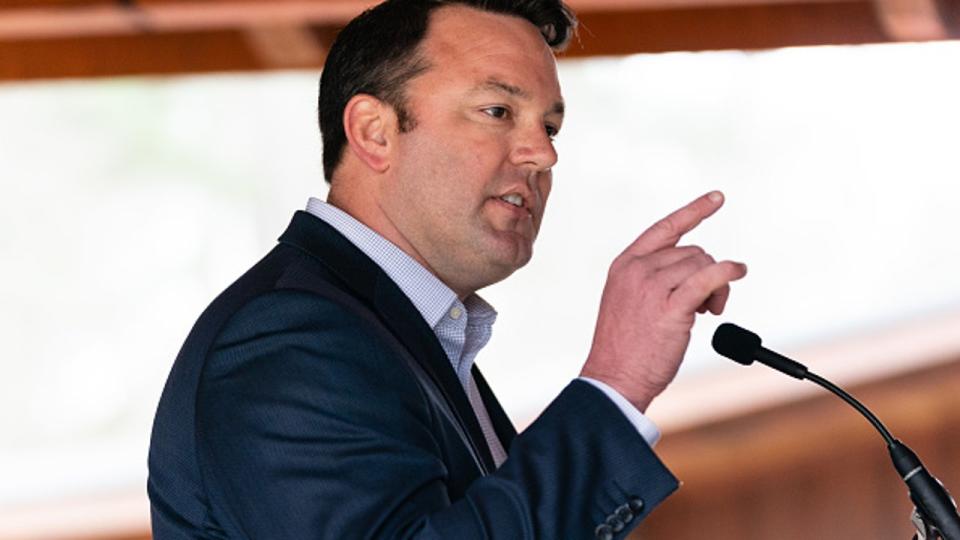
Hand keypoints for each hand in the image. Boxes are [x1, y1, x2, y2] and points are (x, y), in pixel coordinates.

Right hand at [580, 191, 746, 411]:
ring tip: (709, 313)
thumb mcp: (630, 302)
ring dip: (716, 287)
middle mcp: (637, 270)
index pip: (664, 229)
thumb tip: (702, 274)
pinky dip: (728, 272)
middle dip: (708, 273)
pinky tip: (738, 272)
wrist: (614, 378)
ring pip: (702, 266)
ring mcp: (652, 286)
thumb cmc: (625, 347)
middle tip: (709, 306)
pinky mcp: (671, 307)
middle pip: (692, 251)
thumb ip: (655, 281)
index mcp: (625, 265)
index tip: (717, 198)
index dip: (693, 211)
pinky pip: (708, 277)